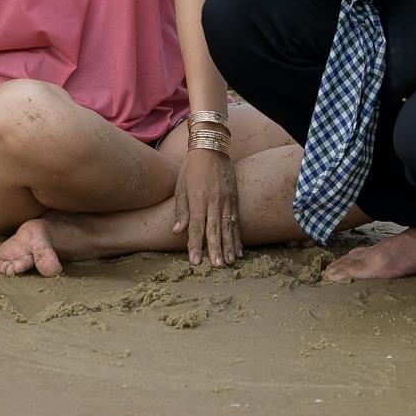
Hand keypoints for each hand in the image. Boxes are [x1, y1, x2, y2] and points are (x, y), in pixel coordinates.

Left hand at [172, 147, 240, 266]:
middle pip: (215, 229)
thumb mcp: (181, 186)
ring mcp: (227, 200)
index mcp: (198, 198)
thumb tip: (176, 231)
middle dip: (216, 249)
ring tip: (229, 262)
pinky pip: (236, 221)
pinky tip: (239, 250)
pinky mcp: (234, 199)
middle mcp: (214, 201)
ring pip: (228, 227)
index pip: (196, 226)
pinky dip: (238, 237)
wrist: (212, 149)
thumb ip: (181, 210)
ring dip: (229, 246)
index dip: (195, 244)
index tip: (195, 261)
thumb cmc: (192, 168)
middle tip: (217, 266)